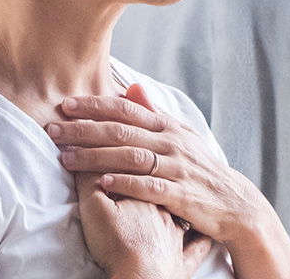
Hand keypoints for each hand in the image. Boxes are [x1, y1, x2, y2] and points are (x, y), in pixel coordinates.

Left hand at [49, 85, 265, 244]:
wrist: (236, 202)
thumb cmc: (200, 167)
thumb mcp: (181, 135)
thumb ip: (154, 113)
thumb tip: (132, 86)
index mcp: (167, 126)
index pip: (126, 110)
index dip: (95, 106)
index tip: (66, 105)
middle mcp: (170, 143)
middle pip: (121, 131)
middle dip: (83, 130)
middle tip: (53, 130)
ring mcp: (176, 168)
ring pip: (130, 157)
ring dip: (95, 157)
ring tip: (66, 159)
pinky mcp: (181, 194)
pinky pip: (149, 187)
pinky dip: (125, 184)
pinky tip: (103, 183)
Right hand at [74, 170, 211, 278]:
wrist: (141, 278)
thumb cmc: (117, 244)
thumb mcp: (94, 208)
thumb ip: (89, 182)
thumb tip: (84, 158)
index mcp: (145, 194)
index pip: (137, 170)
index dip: (127, 162)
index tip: (123, 161)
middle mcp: (166, 211)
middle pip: (159, 190)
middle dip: (154, 180)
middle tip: (148, 175)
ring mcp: (177, 237)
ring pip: (181, 214)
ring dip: (177, 204)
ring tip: (173, 198)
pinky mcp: (182, 262)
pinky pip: (197, 247)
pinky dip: (200, 240)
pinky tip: (203, 234)